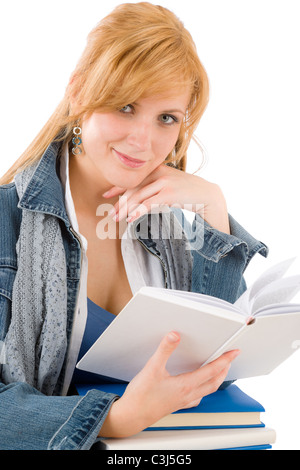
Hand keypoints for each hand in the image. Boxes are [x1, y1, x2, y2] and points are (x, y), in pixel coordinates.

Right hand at [99, 332, 239, 437]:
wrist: (131, 416)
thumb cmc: (141, 397)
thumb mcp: (152, 368)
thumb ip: (164, 350)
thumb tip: (174, 335)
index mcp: (186, 385)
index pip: (212, 371)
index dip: (225, 360)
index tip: (234, 352)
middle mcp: (188, 395)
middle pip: (214, 382)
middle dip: (224, 369)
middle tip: (230, 358)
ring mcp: (183, 401)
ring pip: (207, 390)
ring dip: (216, 379)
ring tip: (218, 370)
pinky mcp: (177, 405)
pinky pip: (197, 398)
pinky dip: (203, 390)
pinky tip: (198, 388)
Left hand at [103, 164, 229, 233]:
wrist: (207, 194)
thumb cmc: (187, 192)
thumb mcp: (169, 184)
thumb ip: (154, 187)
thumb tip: (138, 199)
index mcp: (156, 169)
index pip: (132, 178)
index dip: (117, 187)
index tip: (105, 195)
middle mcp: (158, 173)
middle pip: (133, 188)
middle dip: (120, 202)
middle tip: (111, 214)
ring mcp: (164, 183)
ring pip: (139, 197)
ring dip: (126, 209)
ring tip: (118, 219)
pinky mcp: (170, 193)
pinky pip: (149, 204)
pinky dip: (138, 212)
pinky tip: (131, 219)